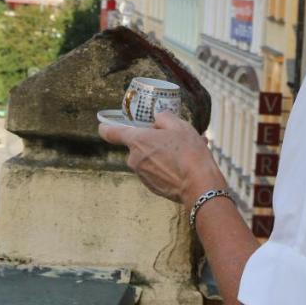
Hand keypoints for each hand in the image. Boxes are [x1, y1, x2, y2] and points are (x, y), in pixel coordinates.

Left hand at [98, 112, 225, 207]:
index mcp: (137, 141)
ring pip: (150, 158)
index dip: (107, 127)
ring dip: (164, 153)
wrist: (200, 186)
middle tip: (175, 137)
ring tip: (187, 151)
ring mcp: (142, 175)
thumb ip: (163, 117)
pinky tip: (186, 164)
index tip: (105, 125)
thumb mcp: (179, 125)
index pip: (111, 132)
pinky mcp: (152, 187)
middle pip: (138, 144)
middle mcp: (134, 159)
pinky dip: (168, 166)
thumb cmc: (189, 152)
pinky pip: (157, 171)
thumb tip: (157, 120)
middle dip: (154, 140)